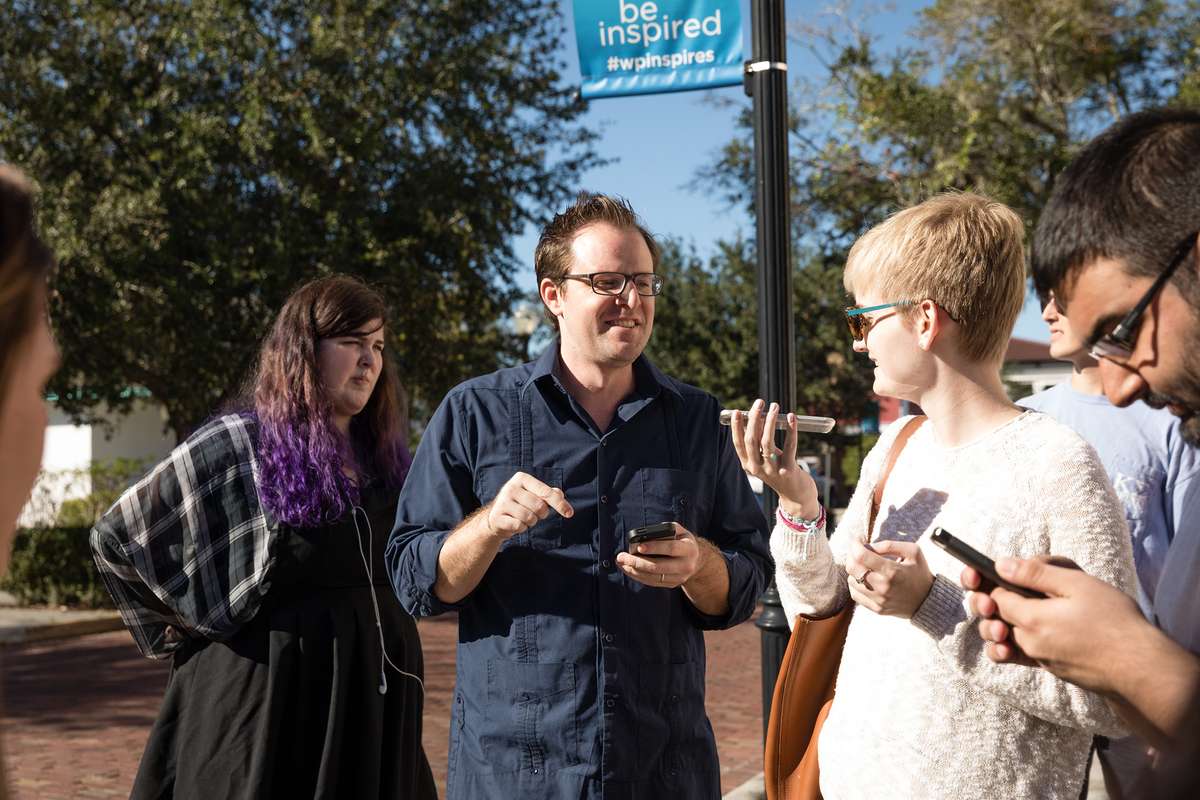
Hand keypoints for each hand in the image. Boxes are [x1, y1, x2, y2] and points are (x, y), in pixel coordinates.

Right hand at [483, 471, 573, 541]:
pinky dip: (521, 528)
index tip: (570, 513)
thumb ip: (549, 493)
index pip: (546, 492)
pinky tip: (514, 523)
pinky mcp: (497, 517)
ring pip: (529, 517)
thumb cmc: (520, 504)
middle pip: (539, 506)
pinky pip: (519, 526)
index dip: (559, 503)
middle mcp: (511, 488)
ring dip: (531, 522)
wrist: (495, 518)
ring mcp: (502, 502)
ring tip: (522, 518)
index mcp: (521, 478)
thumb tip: (560, 495)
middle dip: (541, 514)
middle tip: (534, 514)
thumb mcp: (534, 495)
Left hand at [616, 524, 701, 588]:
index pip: (671, 549)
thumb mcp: (680, 531)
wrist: (696, 560)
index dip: (655, 547)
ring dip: (634, 570)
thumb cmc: (682, 541)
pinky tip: (628, 569)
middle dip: (637, 562)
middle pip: (658, 566)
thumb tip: (646, 534)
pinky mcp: (672, 584)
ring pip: (653, 577)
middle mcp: (686, 566)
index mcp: (689, 549)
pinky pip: (652, 582)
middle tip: (621, 557)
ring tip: (621, 563)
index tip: (638, 546)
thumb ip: (667, 529)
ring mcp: (679, 578)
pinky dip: (638, 576)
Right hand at [730, 399, 818, 518]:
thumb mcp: (766, 458)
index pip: (738, 443)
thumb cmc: (780, 471)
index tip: (737, 411)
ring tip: (775, 406)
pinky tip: (792, 417)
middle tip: (759, 402)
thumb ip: (760, 442)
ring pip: (767, 441)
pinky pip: (789, 446)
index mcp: (748, 465)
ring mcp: (772, 470)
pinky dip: (791, 430)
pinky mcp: (788, 470)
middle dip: (754, 418)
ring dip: (771, 421)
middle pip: (751, 440)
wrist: (796, 496)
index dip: (736, 427)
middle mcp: (757, 468)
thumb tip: (757, 416)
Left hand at [845, 539, 932, 617]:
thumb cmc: (920, 572)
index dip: (855, 544)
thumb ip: (889, 545)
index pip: (861, 555)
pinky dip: (856, 584)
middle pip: (852, 568)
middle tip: (858, 551)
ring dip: (854, 570)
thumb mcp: (912, 551)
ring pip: (851, 581)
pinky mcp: (877, 609)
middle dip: (852, 555)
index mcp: (892, 571)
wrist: (928, 601)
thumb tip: (867, 545)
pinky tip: (865, 579)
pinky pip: (855, 595)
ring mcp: (879, 600)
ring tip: (865, 566)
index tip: (857, 539)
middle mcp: (883, 587)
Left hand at [964, 556, 1141, 694]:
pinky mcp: (1049, 669)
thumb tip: (1000, 565)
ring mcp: (1038, 658)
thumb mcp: (1077, 585)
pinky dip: (1013, 642)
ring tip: (1023, 605)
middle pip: (996, 616)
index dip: (992, 581)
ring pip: (1005, 635)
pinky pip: (1019, 654)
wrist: (1141, 669)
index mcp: (1031, 619)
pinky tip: (1026, 631)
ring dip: (1003, 619)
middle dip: (993, 599)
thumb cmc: (1115, 622)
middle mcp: (1028, 642)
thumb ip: (1035, 574)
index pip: (994, 596)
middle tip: (1008, 585)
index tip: (999, 571)